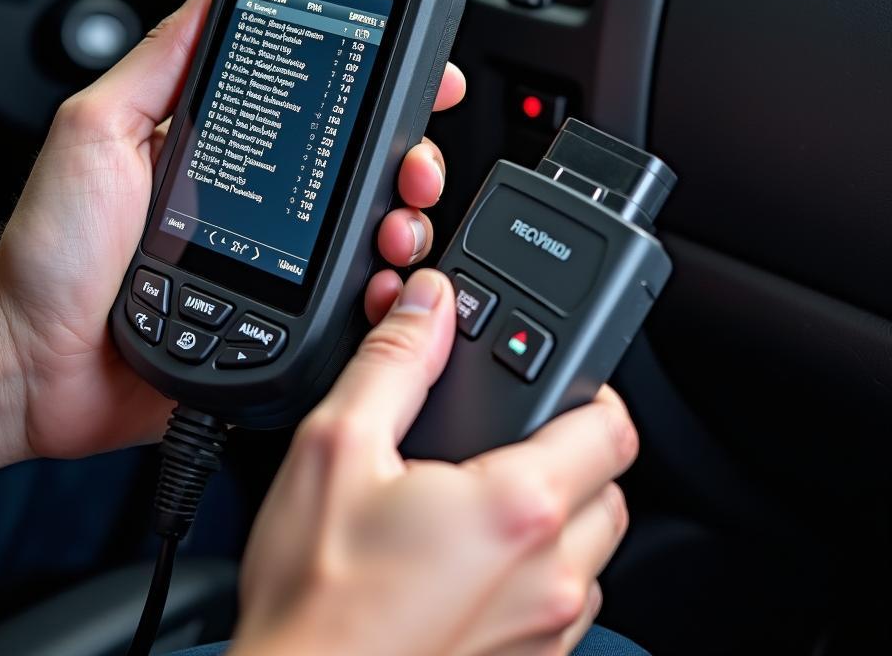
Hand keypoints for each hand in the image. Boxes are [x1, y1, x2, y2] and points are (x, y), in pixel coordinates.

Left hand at [0, 0, 465, 459]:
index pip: (316, 104)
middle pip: (359, 168)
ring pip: (366, 234)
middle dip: (408, 158)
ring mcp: (272, 260)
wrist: (34, 360)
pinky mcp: (275, 319)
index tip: (419, 76)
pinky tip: (382, 285)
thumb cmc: (54, 249)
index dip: (376, 87)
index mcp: (224, 146)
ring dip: (402, 223)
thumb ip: (162, 58)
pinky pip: (343, 302)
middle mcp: (258, 200)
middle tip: (414, 164)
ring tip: (397, 227)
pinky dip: (378, 293)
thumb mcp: (98, 127)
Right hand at [231, 269, 637, 655]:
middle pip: (609, 488)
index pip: (612, 429)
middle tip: (508, 438)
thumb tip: (428, 304)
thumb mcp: (338, 447)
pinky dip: (539, 572)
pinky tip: (475, 562)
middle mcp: (550, 576)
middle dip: (572, 451)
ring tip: (485, 500)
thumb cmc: (316, 599)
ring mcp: (544, 631)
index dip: (591, 390)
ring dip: (560, 516)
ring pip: (592, 550)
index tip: (557, 381)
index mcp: (518, 507)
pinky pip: (564, 603)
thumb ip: (395, 362)